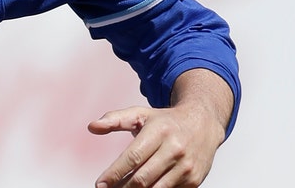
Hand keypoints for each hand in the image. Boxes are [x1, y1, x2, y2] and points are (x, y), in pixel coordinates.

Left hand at [88, 102, 224, 187]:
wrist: (203, 124)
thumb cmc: (166, 121)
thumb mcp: (140, 114)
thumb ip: (115, 119)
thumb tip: (92, 126)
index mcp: (159, 132)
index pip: (133, 157)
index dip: (115, 173)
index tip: (100, 184)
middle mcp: (175, 150)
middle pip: (143, 178)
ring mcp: (186, 167)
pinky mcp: (194, 181)